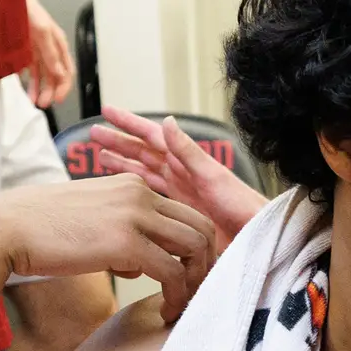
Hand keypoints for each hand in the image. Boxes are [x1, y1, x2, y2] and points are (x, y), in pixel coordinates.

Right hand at [0, 176, 215, 320]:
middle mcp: (140, 194)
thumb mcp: (94, 221)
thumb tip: (138, 265)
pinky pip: (173, 272)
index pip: (187, 214)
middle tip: (196, 292)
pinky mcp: (127, 242)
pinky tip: (165, 310)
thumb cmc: (45, 231)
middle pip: (201, 228)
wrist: (10, 228)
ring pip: (195, 248)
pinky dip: (176, 295)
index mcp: (134, 186)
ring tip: (181, 304)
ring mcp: (136, 215)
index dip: (197, 249)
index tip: (190, 275)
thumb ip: (124, 235)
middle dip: (206, 265)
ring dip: (195, 282)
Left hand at [23, 0, 74, 108]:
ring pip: (42, 75)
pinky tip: (26, 87)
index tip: (57, 99)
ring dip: (39, 89)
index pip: (67, 72)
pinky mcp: (26, 50)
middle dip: (50, 91)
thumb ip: (51, 53)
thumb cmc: (28, 7)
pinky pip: (30, 69)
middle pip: (55, 76)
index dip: (64, 87)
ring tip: (35, 100)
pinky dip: (29, 80)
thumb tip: (59, 73)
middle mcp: (50, 49)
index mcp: (59, 44)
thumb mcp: (43, 31)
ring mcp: (37, 50)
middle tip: (44, 103)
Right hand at [92, 106, 266, 254]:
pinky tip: (124, 191)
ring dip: (124, 164)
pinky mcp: (181, 214)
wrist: (258, 237)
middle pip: (144, 153)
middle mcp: (182, 175)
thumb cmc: (241, 206)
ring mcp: (181, 194)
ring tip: (99, 157)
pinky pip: (153, 197)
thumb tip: (168, 120)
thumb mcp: (212, 176)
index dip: (130, 124)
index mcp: (187, 162)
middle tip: (92, 134)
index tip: (107, 112)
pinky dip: (137, 191)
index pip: (153, 136)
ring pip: (145, 173)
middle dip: (120, 142)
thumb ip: (188, 151)